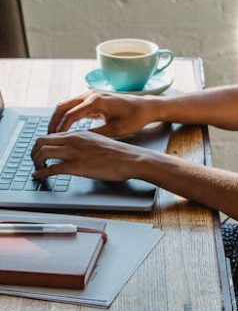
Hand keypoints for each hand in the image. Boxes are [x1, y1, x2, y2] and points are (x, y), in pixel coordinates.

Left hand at [31, 129, 150, 182]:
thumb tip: (74, 151)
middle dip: (33, 152)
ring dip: (35, 162)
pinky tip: (39, 176)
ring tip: (37, 169)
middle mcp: (73, 140)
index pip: (50, 135)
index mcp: (78, 134)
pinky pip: (52, 168)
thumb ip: (83, 144)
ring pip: (43, 153)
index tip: (40, 154)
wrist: (131, 159)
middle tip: (35, 161)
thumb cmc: (119, 154)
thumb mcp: (98, 142)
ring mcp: (75, 153)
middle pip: (41, 141)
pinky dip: (42, 173)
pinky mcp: (78, 166)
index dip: (41, 145)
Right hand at [48, 91, 159, 137]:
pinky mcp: (92, 99)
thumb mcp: (116, 130)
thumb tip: (78, 141)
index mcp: (96, 101)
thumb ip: (96, 134)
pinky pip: (73, 107)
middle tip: (48, 137)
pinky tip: (64, 129)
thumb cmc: (135, 118)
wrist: (145, 107)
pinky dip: (66, 117)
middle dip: (54, 122)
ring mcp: (90, 95)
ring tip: (53, 135)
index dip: (61, 128)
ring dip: (58, 119)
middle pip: (62, 107)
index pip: (71, 114)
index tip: (55, 139)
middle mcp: (90, 95)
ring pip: (66, 105)